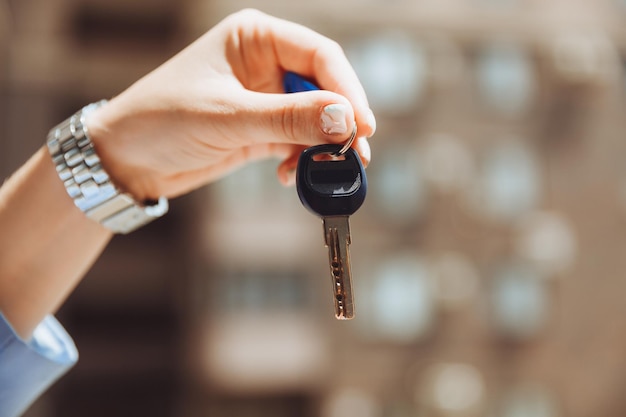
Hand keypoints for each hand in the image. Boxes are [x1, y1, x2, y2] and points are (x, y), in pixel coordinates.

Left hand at [87, 8, 376, 201]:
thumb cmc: (161, 121)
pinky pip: (297, 142)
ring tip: (325, 171)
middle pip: (324, 87)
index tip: (362, 126)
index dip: (347, 90)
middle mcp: (264, 63)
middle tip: (354, 155)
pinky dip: (301, 160)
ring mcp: (264, 98)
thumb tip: (346, 119)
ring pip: (314, 118)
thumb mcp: (227, 117)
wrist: (125, 161)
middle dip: (339, 122)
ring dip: (322, 146)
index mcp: (255, 37)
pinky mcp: (260, 129)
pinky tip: (288, 176)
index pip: (320, 56)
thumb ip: (288, 118)